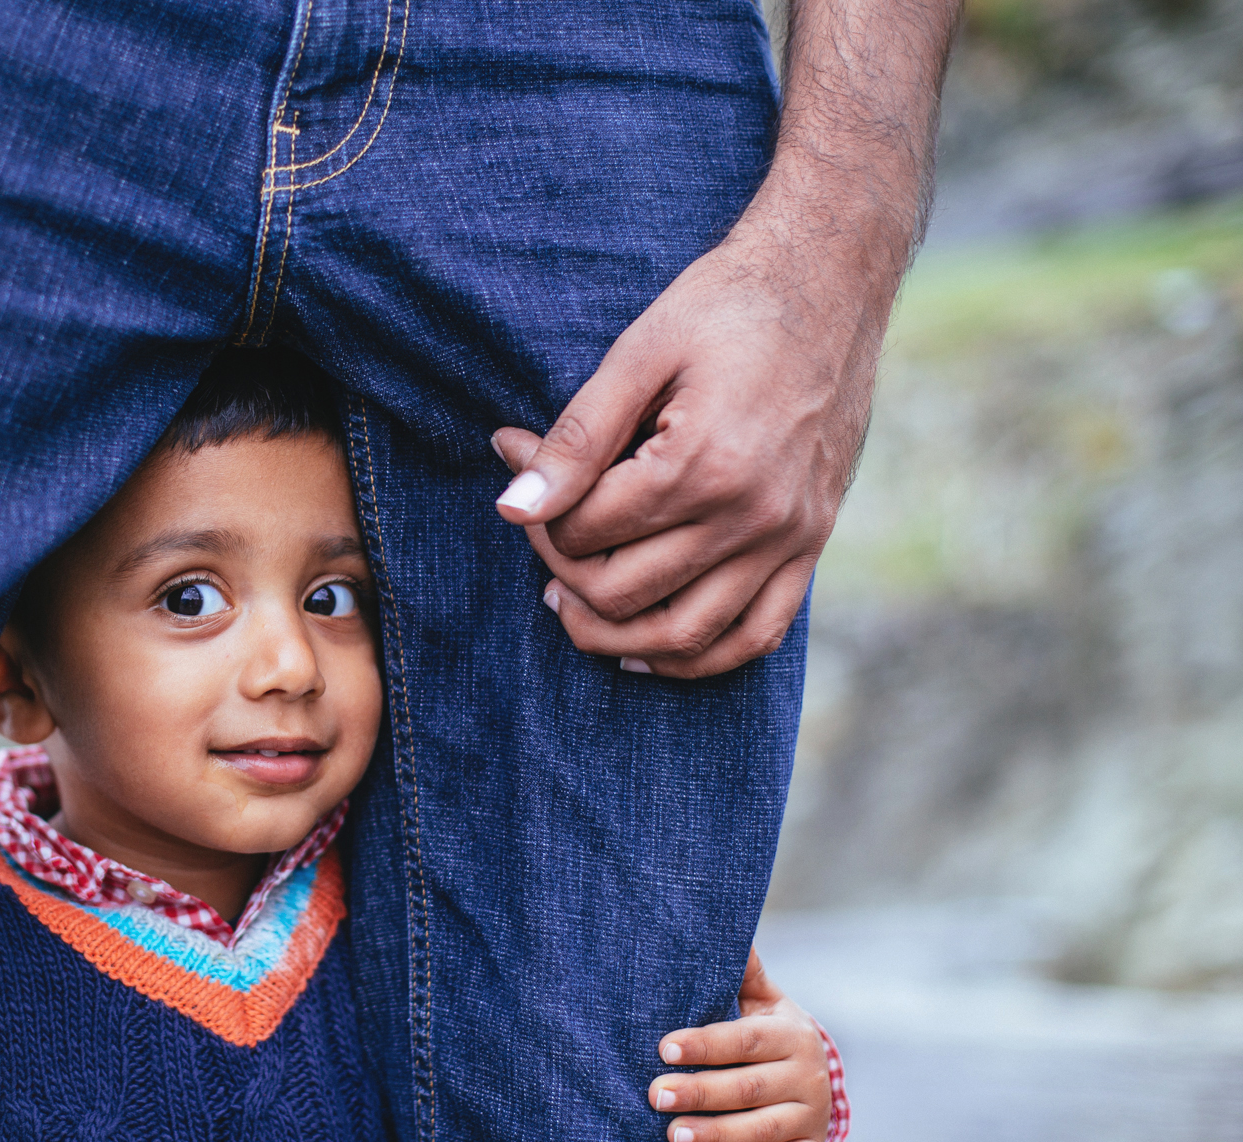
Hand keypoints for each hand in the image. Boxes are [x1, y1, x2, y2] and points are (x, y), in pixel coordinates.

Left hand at [491, 212, 879, 677]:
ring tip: (569, 608)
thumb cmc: (726, 306)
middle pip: (624, 591)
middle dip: (563, 571)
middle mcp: (753, 515)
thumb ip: (575, 439)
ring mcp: (790, 538)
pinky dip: (696, 658)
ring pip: (684, 635)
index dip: (538, 512)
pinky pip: (753, 636)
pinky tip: (646, 645)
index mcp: (703, 464)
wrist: (830, 282)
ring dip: (613, 635)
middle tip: (542, 534)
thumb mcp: (637, 354)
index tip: (520, 459)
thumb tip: (513, 507)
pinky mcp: (811, 544)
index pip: (588, 532)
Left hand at [649, 948, 831, 1141]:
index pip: (745, 1039)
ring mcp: (812, 1117)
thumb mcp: (761, 998)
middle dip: (700, 1093)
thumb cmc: (767, 1031)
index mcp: (792, 1033)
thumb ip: (741, 970)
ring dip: (718, 1135)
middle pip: (749, 1088)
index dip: (705, 1043)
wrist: (814, 1072)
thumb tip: (713, 924)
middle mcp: (807, 1076)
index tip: (664, 1048)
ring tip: (673, 1135)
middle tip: (655, 1096)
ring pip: (765, 1131)